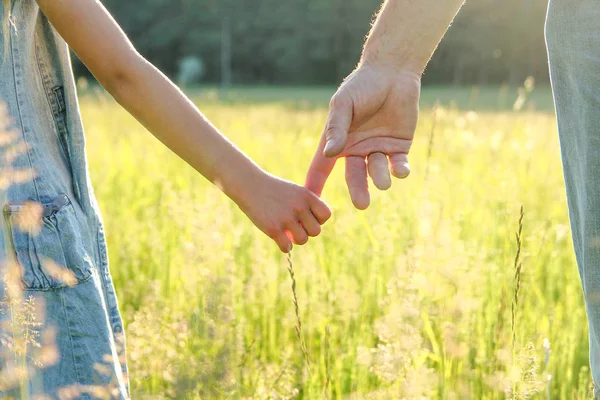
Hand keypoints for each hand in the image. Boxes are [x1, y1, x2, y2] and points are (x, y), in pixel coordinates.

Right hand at [237, 172, 331, 252]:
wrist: (250, 185)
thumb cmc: (274, 190)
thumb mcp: (295, 192)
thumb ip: (308, 206)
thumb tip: (315, 229)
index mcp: (307, 196)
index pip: (326, 215)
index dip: (318, 219)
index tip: (306, 217)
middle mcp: (299, 207)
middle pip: (316, 231)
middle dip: (306, 231)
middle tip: (295, 226)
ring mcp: (286, 218)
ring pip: (302, 240)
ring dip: (295, 239)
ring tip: (286, 232)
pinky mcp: (273, 229)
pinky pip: (287, 247)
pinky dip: (284, 246)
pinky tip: (278, 238)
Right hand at [305, 64, 420, 208]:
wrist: (392, 72)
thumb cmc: (362, 85)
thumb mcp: (343, 105)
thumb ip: (337, 129)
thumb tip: (328, 154)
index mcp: (338, 141)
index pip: (322, 166)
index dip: (316, 183)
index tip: (309, 201)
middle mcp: (357, 149)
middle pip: (354, 175)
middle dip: (358, 190)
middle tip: (361, 204)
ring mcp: (378, 149)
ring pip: (377, 171)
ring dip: (380, 177)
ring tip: (383, 183)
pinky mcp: (399, 147)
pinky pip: (398, 164)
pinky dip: (400, 170)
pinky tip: (401, 172)